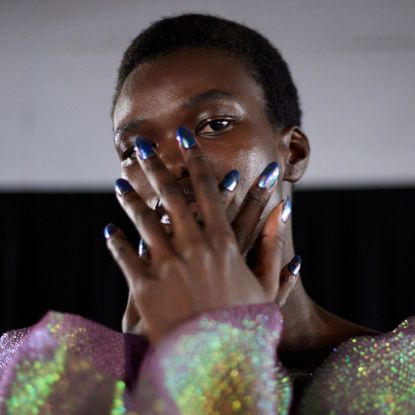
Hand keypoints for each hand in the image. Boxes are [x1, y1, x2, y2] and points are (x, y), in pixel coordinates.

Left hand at [106, 128, 293, 343]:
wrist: (213, 367)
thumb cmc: (244, 325)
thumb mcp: (266, 287)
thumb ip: (275, 246)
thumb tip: (284, 211)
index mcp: (223, 243)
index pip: (208, 189)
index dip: (195, 160)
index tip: (184, 137)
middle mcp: (192, 246)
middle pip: (170, 196)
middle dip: (154, 167)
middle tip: (140, 146)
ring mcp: (166, 265)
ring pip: (143, 220)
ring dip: (130, 200)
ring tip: (119, 184)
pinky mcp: (143, 287)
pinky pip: (125, 256)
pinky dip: (116, 243)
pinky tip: (109, 231)